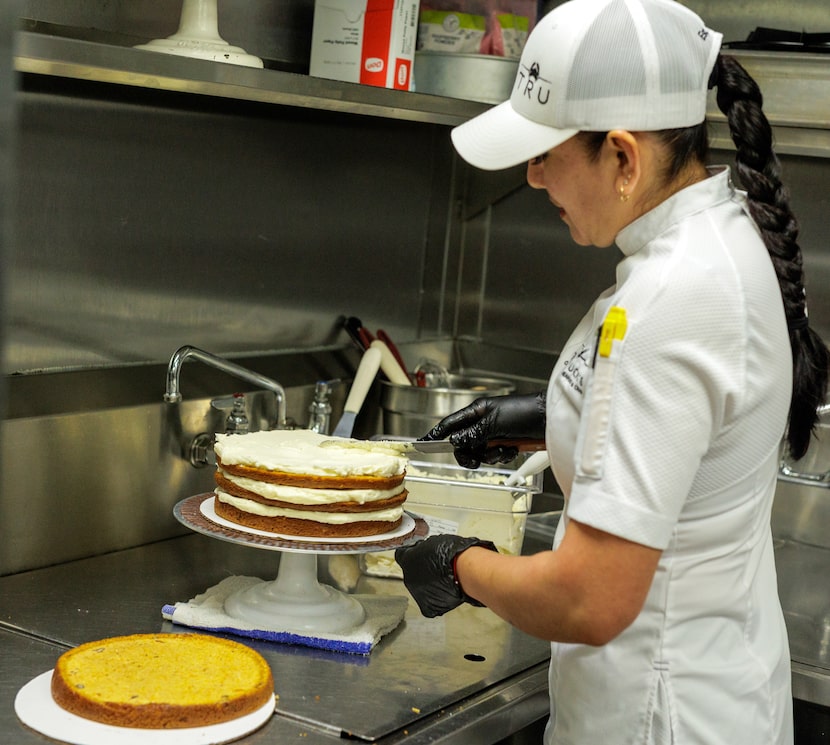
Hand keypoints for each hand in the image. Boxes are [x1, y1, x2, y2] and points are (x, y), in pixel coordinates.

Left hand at [395, 535, 496, 617]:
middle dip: (421, 570)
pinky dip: (435, 598)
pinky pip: (429, 603)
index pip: (401, 554)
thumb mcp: (434, 541)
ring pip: (420, 588)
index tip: (417, 553)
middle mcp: (408, 577)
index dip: (411, 553)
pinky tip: (444, 591)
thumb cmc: (451, 552)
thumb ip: (424, 547)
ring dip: (428, 584)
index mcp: (407, 559)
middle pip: (411, 572)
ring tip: (443, 578)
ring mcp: (417, 593)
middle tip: (435, 567)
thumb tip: (425, 548)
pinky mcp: (428, 606)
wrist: (462, 569)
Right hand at [420, 392, 545, 467]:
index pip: (449, 425)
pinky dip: (503, 457)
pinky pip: (495, 457)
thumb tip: (454, 443)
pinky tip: (513, 450)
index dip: (436, 435)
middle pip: (463, 444)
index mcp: (476, 412)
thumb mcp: (494, 423)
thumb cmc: (524, 412)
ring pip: (479, 453)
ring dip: (491, 455)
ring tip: (504, 448)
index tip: (422, 444)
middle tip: (475, 459)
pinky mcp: (506, 444)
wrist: (550, 420)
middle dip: (469, 454)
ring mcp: (494, 434)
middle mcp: (482, 423)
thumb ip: (472, 434)